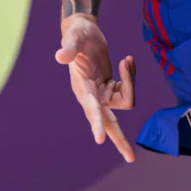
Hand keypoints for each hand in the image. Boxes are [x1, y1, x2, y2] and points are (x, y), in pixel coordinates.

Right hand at [55, 15, 136, 161]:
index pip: (91, 108)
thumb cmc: (78, 33)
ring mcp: (102, 94)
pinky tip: (127, 60)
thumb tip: (59, 56)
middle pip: (108, 123)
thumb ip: (68, 46)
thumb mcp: (74, 36)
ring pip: (126, 100)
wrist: (83, 32)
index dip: (96, 122)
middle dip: (119, 140)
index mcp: (82, 88)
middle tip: (130, 158)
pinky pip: (127, 89)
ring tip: (126, 60)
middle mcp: (91, 96)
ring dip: (130, 81)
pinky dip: (130, 75)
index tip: (100, 139)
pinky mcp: (110, 89)